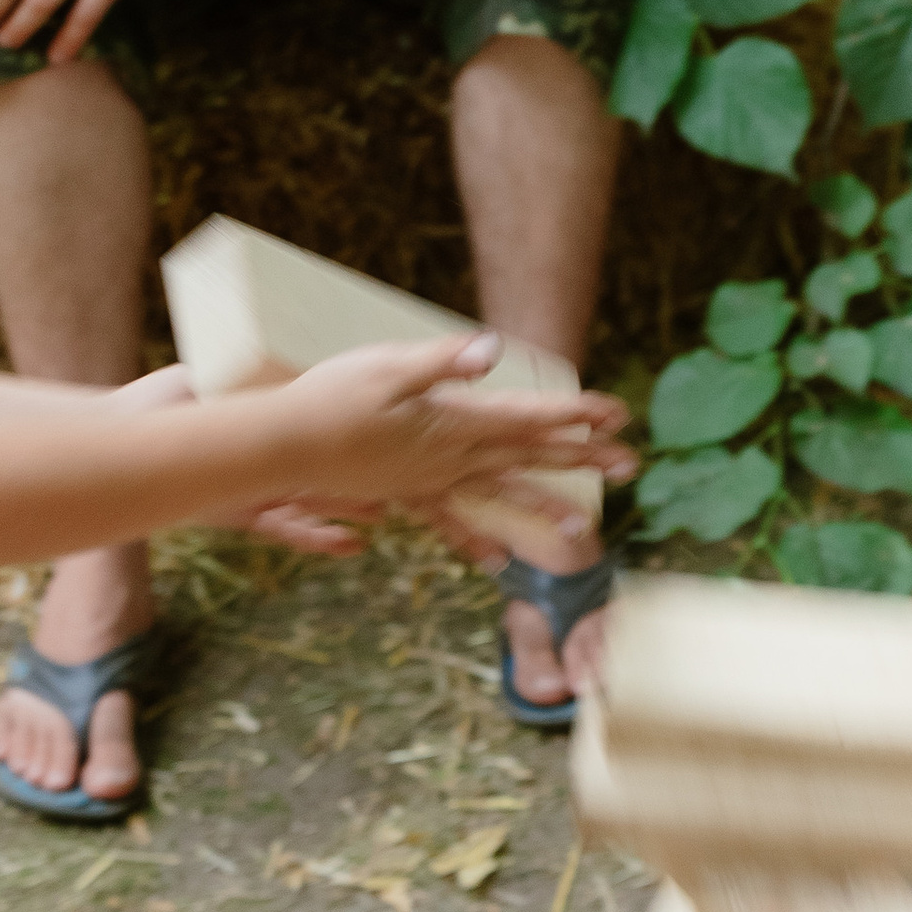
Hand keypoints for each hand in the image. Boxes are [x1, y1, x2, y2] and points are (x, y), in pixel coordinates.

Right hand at [266, 335, 630, 529]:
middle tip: (630, 466)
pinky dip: (473, 537)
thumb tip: (491, 350)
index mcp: (455, 423)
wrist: (280, 450)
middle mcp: (451, 458)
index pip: (528, 417)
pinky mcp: (405, 493)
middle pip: (529, 456)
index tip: (617, 414)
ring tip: (584, 533)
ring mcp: (429, 481)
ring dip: (543, 508)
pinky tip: (494, 561)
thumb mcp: (387, 367)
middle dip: (581, 458)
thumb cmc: (329, 399)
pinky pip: (449, 520)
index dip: (574, 414)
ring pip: (499, 494)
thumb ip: (444, 361)